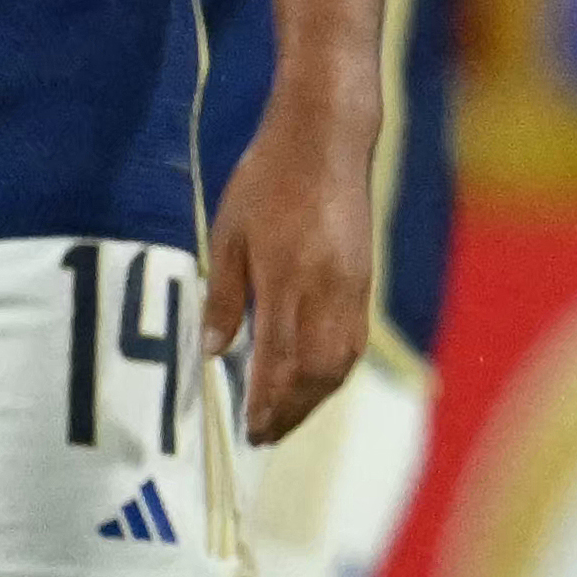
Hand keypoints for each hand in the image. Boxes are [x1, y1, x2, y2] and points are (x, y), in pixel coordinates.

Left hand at [204, 96, 373, 446]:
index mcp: (287, 278)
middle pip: (314, 372)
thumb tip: (212, 352)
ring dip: (314, 399)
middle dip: (290, 411)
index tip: (249, 430)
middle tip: (265, 437)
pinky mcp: (364, 281)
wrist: (327, 139)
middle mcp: (326, 291)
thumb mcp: (228, 233)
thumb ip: (223, 296)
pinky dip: (334, 372)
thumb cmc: (268, 179)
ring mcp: (351, 288)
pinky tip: (316, 382)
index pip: (277, 359)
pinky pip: (353, 342)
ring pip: (339, 363)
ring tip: (288, 419)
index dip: (265, 401)